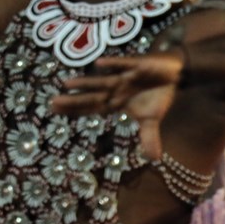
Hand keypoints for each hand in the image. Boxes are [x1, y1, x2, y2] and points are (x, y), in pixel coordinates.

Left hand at [51, 51, 182, 159]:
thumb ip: (149, 137)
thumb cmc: (157, 95)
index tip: (55, 111)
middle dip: (75, 100)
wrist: (172, 73)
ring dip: (87, 83)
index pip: (94, 107)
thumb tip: (154, 160)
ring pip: (104, 81)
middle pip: (94, 96)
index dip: (76, 110)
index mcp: (118, 102)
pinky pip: (124, 64)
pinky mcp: (138, 64)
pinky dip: (114, 64)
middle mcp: (117, 89)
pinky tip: (99, 64)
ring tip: (67, 84)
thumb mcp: (153, 119)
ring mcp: (126, 77)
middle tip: (52, 102)